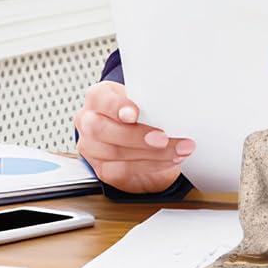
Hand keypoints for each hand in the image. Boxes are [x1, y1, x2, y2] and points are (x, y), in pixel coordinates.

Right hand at [73, 81, 195, 193]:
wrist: (138, 134)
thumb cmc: (142, 109)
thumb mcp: (144, 97)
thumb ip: (151, 98)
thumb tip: (177, 99)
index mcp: (98, 97)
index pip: (101, 99)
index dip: (116, 107)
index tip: (134, 114)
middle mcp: (89, 121)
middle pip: (102, 130)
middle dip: (136, 136)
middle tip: (163, 139)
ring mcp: (92, 148)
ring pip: (116, 153)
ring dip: (153, 154)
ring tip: (179, 150)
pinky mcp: (103, 169)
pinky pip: (125, 170)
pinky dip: (153, 165)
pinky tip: (171, 159)